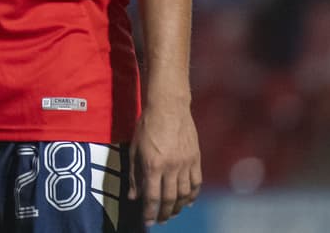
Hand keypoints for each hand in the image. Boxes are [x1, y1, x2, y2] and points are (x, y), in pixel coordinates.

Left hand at [129, 102, 201, 225]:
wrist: (169, 108)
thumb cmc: (147, 126)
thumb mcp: (134, 149)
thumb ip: (134, 174)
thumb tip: (133, 196)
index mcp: (153, 165)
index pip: (152, 196)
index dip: (149, 212)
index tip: (147, 222)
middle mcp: (171, 167)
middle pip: (170, 199)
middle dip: (164, 213)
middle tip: (161, 221)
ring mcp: (185, 164)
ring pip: (185, 194)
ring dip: (179, 207)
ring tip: (173, 213)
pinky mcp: (196, 159)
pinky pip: (196, 183)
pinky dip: (193, 195)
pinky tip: (188, 201)